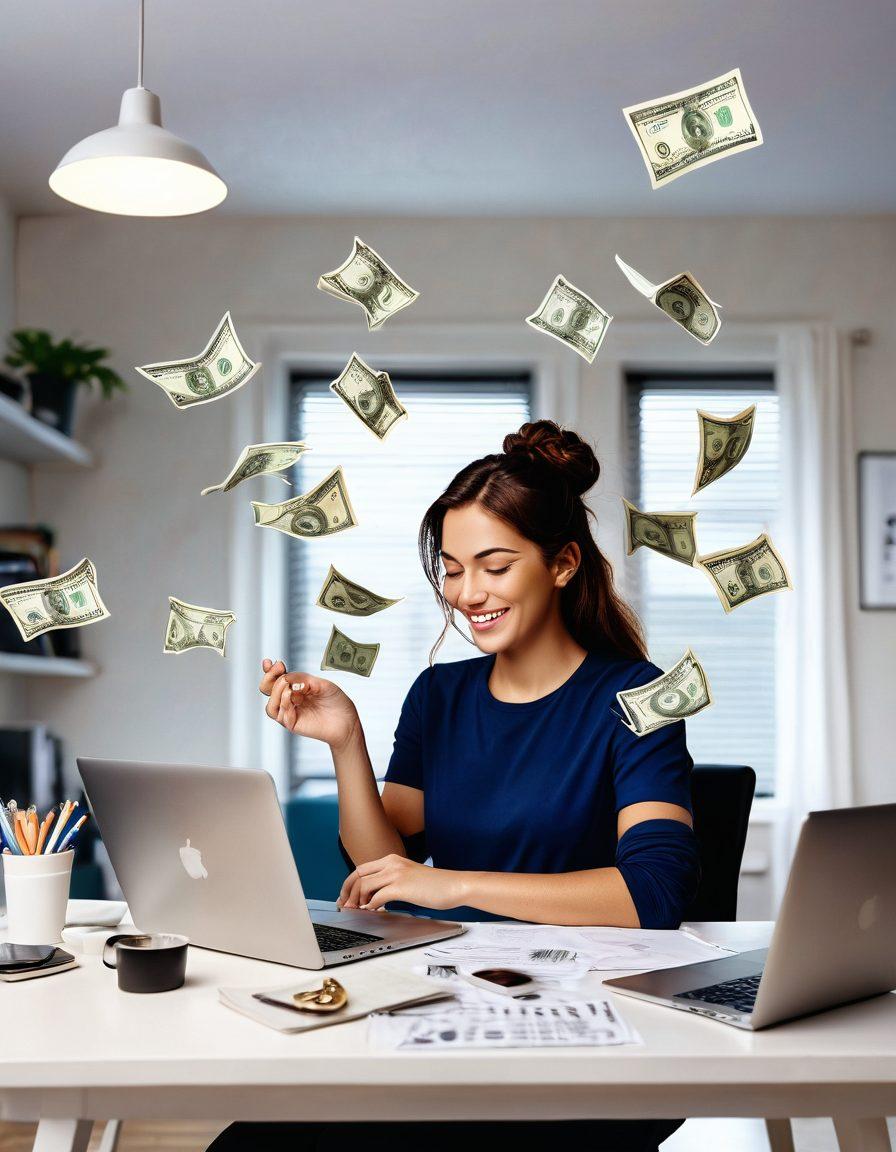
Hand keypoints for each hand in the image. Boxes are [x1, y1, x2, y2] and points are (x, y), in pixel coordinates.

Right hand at [259, 659, 358, 749]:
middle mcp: (289, 699)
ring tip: (287, 685)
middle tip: (279, 669)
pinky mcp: (292, 724)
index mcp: (294, 687)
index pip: (275, 678)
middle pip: (266, 690)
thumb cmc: (335, 701)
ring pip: (270, 705)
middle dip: (269, 678)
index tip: (276, 663)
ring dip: (276, 692)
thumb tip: (286, 679)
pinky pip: (280, 716)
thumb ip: (303, 680)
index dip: (270, 670)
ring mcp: (290, 712)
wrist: (346, 719)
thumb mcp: (321, 684)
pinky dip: (283, 704)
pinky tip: (291, 696)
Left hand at [336, 854, 467, 911]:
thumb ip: (391, 882)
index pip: (362, 869)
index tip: (346, 897)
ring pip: (363, 885)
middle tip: (345, 906)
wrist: (454, 885)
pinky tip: (373, 911)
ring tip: (357, 910)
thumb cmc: (434, 885)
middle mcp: (391, 863)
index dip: (349, 884)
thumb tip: (372, 897)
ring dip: (357, 900)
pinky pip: (377, 896)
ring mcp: (396, 874)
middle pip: (358, 874)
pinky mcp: (401, 887)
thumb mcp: (408, 877)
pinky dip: (371, 906)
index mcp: (392, 860)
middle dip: (347, 891)